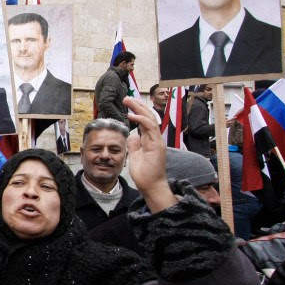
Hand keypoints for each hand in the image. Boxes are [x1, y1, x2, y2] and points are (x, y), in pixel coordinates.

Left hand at [124, 97, 175, 212]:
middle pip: (149, 116)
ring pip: (151, 118)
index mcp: (150, 140)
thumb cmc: (144, 173)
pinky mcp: (157, 145)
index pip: (145, 121)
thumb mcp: (136, 155)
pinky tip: (132, 115)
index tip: (128, 104)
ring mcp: (157, 141)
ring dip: (139, 108)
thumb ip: (135, 144)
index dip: (138, 111)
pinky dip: (141, 119)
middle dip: (138, 105)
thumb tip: (132, 135)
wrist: (150, 185)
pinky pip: (150, 128)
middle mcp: (155, 138)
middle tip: (127, 98)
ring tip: (128, 101)